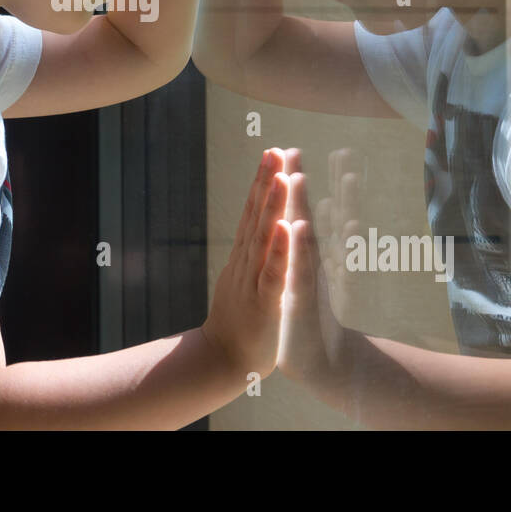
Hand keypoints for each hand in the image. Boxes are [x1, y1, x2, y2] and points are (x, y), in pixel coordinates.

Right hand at [201, 147, 291, 384]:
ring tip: (280, 176)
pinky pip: (274, 272)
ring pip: (264, 237)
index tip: (271, 153)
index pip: (252, 212)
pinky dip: (280, 250)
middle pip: (255, 216)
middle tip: (273, 150)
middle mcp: (245, 262)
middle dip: (265, 182)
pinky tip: (288, 228)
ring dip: (272, 206)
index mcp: (244, 256)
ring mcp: (252, 280)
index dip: (261, 182)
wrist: (222, 362)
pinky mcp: (264, 302)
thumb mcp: (240, 279)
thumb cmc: (237, 322)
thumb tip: (250, 230)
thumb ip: (246, 254)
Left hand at [277, 148, 360, 383]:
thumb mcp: (300, 277)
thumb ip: (303, 245)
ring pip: (321, 236)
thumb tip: (301, 215)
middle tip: (344, 153)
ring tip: (336, 178)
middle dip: (334, 185)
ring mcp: (315, 278)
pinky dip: (304, 247)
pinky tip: (304, 226)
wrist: (311, 361)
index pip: (304, 210)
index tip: (296, 147)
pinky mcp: (308, 299)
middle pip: (325, 217)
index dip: (299, 180)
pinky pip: (307, 268)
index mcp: (306, 253)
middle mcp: (316, 261)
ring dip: (329, 207)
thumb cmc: (303, 316)